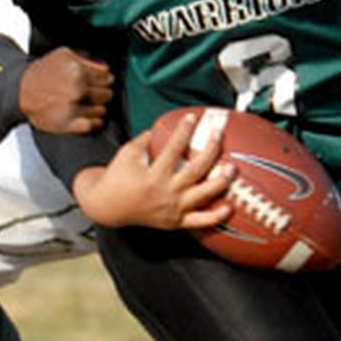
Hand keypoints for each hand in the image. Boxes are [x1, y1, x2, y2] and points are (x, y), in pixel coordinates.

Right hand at [19, 47, 113, 133]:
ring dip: (98, 108)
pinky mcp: (67, 124)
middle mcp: (76, 89)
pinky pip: (93, 125)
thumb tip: (106, 69)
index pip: (108, 77)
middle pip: (107, 94)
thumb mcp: (64, 54)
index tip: (99, 82)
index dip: (105, 80)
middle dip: (102, 93)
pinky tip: (87, 117)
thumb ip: (87, 59)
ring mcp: (72, 108)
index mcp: (77, 70)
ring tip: (86, 104)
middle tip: (92, 93)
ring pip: (102, 110)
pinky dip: (94, 122)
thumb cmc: (43, 73)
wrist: (21, 91)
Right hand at [74, 113, 235, 228]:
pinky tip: (229, 208)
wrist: (108, 207)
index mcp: (153, 176)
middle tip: (219, 135)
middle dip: (210, 151)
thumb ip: (147, 139)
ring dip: (220, 182)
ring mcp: (173, 210)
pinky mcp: (176, 222)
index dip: (184, 131)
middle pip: (195, 170)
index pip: (174, 149)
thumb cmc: (118, 177)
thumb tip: (166, 126)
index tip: (192, 118)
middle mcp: (166, 193)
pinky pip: (199, 222)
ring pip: (202, 195)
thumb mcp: (128, 153)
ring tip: (232, 169)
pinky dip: (215, 217)